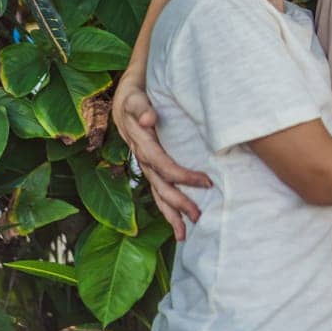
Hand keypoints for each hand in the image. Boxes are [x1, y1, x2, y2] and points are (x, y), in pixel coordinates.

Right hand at [111, 80, 210, 240]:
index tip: (207, 182)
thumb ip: (141, 107)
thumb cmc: (135, 95)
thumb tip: (149, 118)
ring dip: (171, 214)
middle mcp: (142, 158)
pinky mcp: (151, 167)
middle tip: (199, 216)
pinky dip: (168, 207)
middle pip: (160, 186)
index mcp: (141, 144)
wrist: (124, 97)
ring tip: (185, 234)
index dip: (182, 175)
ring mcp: (145, 165)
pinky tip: (179, 221)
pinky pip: (159, 190)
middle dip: (178, 203)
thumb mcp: (135, 97)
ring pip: (157, 194)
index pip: (163, 164)